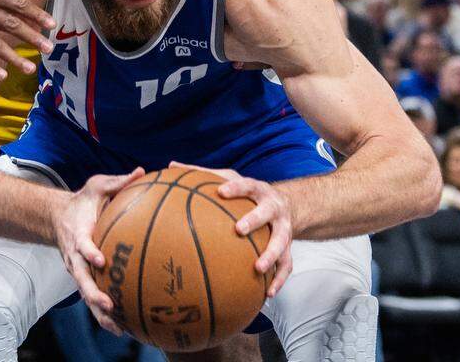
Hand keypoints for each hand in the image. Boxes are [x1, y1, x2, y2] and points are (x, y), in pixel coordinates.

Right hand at [0, 0, 54, 79]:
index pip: (18, 4)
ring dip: (14, 57)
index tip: (53, 25)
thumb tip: (36, 19)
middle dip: (31, 37)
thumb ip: (7, 5)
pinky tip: (2, 75)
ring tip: (30, 69)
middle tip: (49, 49)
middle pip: (10, 24)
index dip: (36, 15)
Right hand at [52, 168, 144, 333]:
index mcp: (78, 233)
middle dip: (93, 294)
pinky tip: (123, 327)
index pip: (82, 245)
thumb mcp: (97, 185)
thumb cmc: (83, 200)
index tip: (100, 260)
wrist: (58, 217)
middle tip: (108, 305)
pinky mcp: (83, 278)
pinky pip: (92, 297)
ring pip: (86, 294)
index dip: (90, 252)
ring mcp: (78, 270)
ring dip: (99, 312)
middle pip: (81, 279)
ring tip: (117, 327)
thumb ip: (118, 181)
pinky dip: (104, 314)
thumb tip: (141, 171)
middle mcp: (75, 256)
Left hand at [168, 162, 292, 297]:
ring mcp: (284, 228)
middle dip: (255, 219)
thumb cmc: (248, 193)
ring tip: (258, 268)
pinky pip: (286, 265)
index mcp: (258, 190)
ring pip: (282, 242)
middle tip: (240, 229)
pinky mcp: (288, 248)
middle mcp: (274, 208)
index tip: (220, 191)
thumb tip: (171, 165)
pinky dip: (279, 280)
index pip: (247, 185)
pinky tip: (268, 293)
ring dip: (271, 255)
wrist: (284, 205)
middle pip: (268, 212)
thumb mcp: (230, 179)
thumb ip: (203, 174)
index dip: (235, 188)